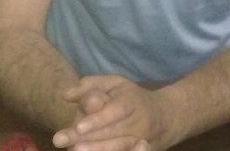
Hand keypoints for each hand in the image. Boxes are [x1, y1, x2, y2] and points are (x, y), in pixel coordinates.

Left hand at [52, 75, 168, 150]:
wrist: (166, 117)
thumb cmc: (132, 98)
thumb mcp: (115, 84)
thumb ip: (90, 86)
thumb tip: (66, 94)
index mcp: (130, 102)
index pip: (113, 111)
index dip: (97, 119)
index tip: (78, 127)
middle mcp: (137, 123)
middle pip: (111, 132)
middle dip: (87, 140)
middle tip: (63, 142)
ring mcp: (141, 141)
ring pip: (118, 148)